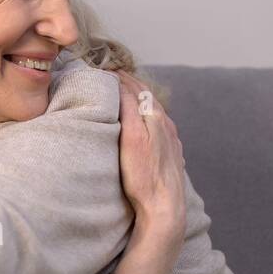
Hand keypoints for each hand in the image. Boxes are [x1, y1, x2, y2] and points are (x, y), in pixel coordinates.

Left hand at [111, 70, 186, 273]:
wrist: (164, 207)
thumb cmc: (156, 191)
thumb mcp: (157, 165)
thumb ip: (150, 150)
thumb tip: (137, 146)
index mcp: (168, 130)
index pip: (150, 99)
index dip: (135, 86)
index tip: (118, 77)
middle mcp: (163, 123)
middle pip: (144, 91)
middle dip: (127, 77)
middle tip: (108, 66)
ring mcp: (151, 126)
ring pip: (137, 92)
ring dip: (122, 78)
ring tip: (104, 69)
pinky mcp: (137, 133)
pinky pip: (128, 101)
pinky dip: (118, 88)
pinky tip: (105, 80)